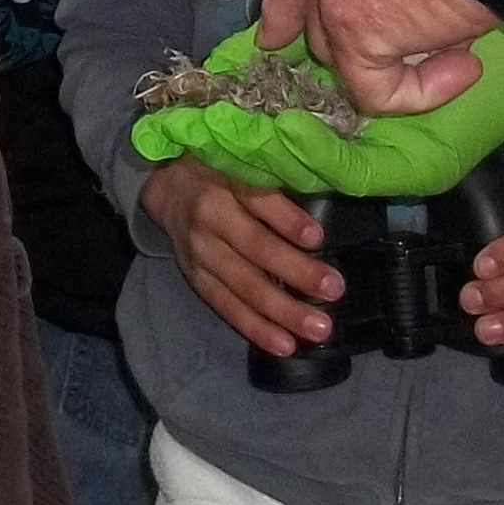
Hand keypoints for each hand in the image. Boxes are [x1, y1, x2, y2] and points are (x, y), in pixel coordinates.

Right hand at [141, 156, 338, 360]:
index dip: (286, 220)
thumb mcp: (245, 160)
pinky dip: (255, 328)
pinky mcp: (196, 278)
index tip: (318, 238)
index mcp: (224, 180)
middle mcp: (209, 218)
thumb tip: (335, 187)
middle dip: (296, 272)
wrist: (168, 188)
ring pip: (242, 286)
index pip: (258, 200)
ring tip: (317, 329)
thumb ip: (280, 176)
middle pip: (255, 248)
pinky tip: (284, 345)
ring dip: (282, 311)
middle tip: (334, 290)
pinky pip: (226, 307)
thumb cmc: (222, 170)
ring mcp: (200, 253)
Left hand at [259, 0, 503, 112]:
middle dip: (351, 42)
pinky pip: (379, 92)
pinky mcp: (359, 37)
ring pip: (346, 59)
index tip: (276, 36)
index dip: (290, 8)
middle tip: (410, 51)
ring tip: (460, 52)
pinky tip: (465, 69)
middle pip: (318, 19)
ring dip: (398, 65)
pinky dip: (423, 92)